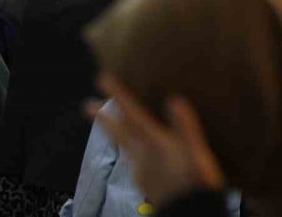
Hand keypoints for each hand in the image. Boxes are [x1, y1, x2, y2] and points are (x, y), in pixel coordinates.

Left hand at [88, 74, 225, 207]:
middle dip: (104, 118)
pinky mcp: (144, 182)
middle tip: (86, 105)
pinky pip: (133, 159)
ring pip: (124, 145)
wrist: (188, 213)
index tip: (102, 79)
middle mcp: (143, 156)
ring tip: (108, 123)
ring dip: (114, 131)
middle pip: (120, 133)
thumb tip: (173, 99)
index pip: (133, 115)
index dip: (119, 96)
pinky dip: (129, 147)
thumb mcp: (195, 152)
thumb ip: (185, 126)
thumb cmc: (195, 181)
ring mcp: (141, 170)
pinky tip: (135, 150)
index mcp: (155, 144)